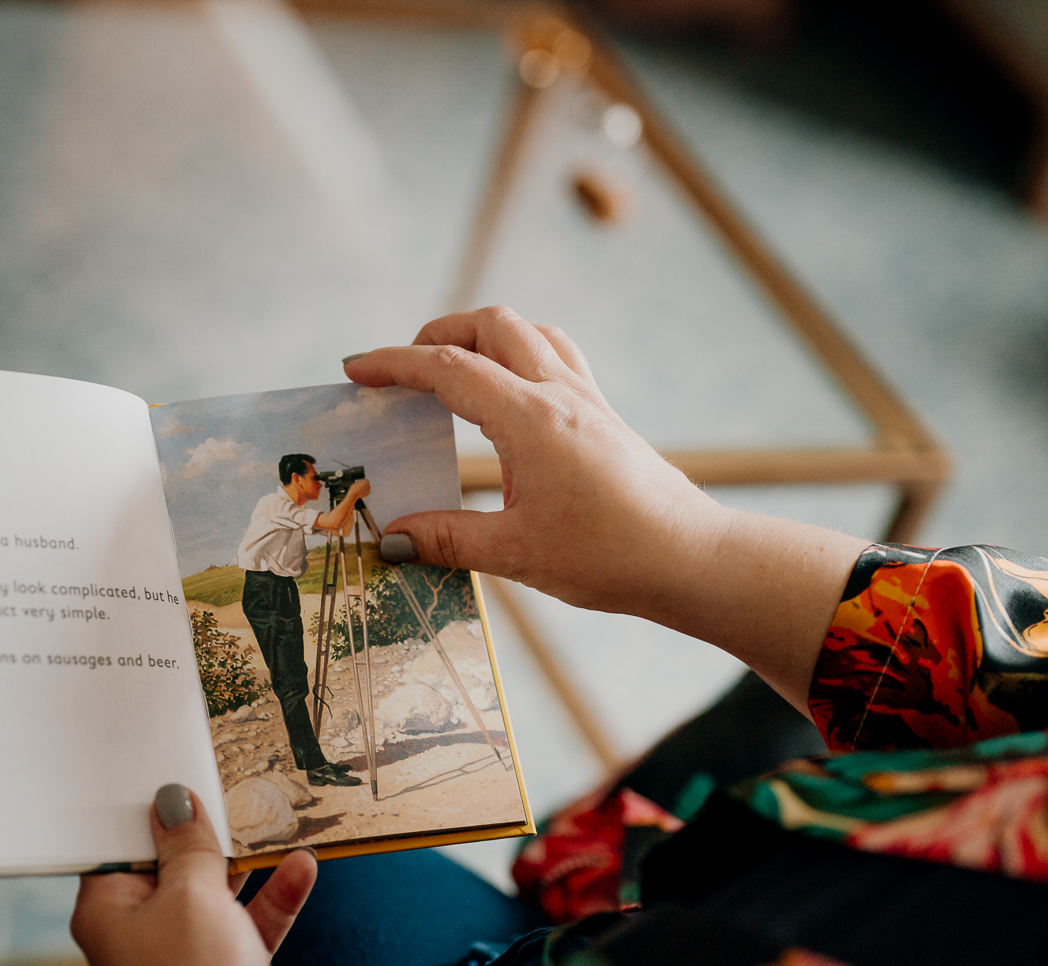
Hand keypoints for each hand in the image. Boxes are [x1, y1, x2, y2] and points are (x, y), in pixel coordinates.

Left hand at [73, 789, 325, 965]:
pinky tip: (300, 869)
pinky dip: (272, 900)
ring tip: (272, 820)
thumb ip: (188, 846)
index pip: (117, 849)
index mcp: (106, 913)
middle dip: (201, 836)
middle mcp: (138, 936)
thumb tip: (174, 805)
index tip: (172, 779)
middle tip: (228, 790)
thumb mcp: (191, 893)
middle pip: (168, 870)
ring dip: (245, 866)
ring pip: (214, 898)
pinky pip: (248, 928)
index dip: (144, 815)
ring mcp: (182, 960)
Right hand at [345, 306, 865, 710]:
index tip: (355, 369)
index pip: (449, 368)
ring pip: (530, 331)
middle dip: (438, 332)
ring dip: (484, 335)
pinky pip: (556, 357)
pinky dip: (519, 355)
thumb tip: (392, 539)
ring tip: (452, 370)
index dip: (395, 363)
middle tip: (403, 371)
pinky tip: (508, 396)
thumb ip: (448, 539)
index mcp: (530, 419)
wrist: (691, 558)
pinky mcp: (605, 415)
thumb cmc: (610, 556)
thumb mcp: (517, 554)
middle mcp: (560, 394)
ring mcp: (588, 399)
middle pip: (492, 324)